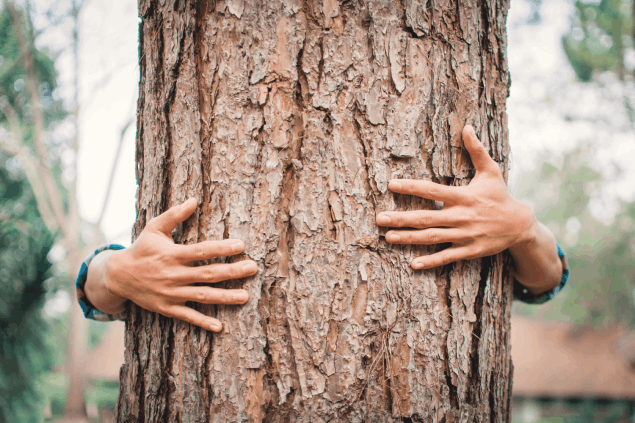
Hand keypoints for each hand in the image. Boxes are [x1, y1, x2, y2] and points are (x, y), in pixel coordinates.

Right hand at [99, 198, 257, 330]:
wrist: (118, 276)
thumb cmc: (141, 248)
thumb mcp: (154, 228)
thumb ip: (174, 215)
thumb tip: (193, 199)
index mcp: (172, 255)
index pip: (201, 251)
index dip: (221, 248)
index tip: (240, 245)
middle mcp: (173, 275)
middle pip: (207, 274)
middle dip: (232, 272)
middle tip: (252, 268)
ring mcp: (170, 293)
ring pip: (202, 296)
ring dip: (224, 297)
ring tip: (244, 296)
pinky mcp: (167, 308)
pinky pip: (188, 316)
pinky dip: (203, 322)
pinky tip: (220, 326)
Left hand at [376, 125, 536, 269]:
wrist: (521, 225)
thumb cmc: (501, 195)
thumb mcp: (491, 171)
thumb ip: (476, 150)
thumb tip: (466, 126)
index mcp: (463, 196)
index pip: (432, 190)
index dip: (411, 188)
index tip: (391, 185)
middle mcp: (461, 216)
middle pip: (426, 218)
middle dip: (401, 218)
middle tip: (379, 218)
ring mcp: (464, 235)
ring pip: (431, 237)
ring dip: (408, 238)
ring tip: (388, 237)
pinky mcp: (469, 250)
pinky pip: (447, 256)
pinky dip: (431, 261)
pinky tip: (413, 264)